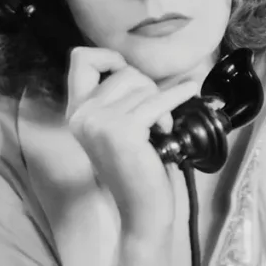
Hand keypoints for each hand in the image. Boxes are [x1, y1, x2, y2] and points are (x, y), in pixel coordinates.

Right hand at [65, 47, 200, 237]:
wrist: (142, 209)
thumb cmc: (137, 167)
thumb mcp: (116, 127)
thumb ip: (115, 98)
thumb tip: (134, 65)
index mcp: (76, 112)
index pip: (80, 59)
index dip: (107, 56)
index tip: (126, 70)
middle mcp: (82, 115)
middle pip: (123, 71)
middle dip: (147, 87)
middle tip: (154, 116)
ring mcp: (99, 122)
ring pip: (142, 86)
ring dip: (161, 104)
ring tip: (160, 128)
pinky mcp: (123, 131)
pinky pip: (157, 101)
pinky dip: (176, 95)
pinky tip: (188, 91)